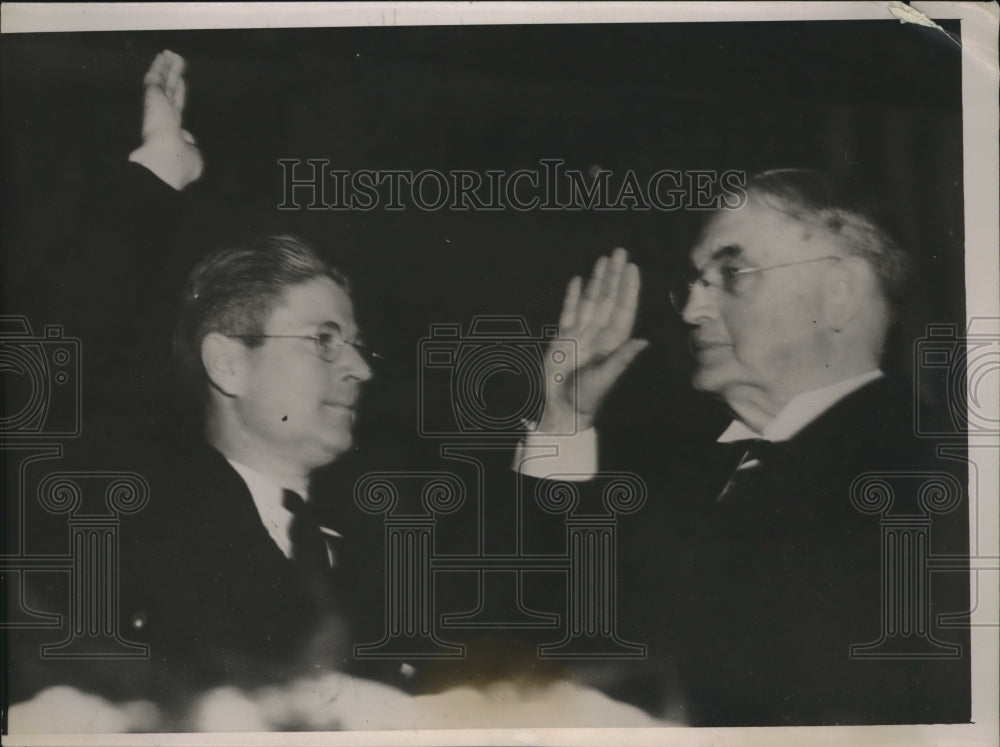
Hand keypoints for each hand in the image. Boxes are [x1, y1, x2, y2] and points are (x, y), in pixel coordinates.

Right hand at [128, 50, 202, 190]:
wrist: (165, 161)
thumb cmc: (181, 164)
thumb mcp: (194, 158)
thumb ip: (192, 147)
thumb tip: (190, 142)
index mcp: (172, 133)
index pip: (176, 110)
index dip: (178, 96)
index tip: (180, 85)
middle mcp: (163, 118)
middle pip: (169, 92)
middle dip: (172, 78)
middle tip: (174, 65)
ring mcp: (157, 107)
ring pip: (163, 82)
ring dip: (167, 68)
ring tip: (171, 54)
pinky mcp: (153, 97)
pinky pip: (156, 77)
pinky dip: (161, 66)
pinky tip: (165, 56)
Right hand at [539, 248, 648, 432]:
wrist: (561, 408)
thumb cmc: (587, 397)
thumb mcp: (606, 377)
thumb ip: (622, 358)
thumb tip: (643, 341)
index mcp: (613, 341)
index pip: (624, 308)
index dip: (628, 288)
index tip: (633, 268)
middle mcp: (600, 333)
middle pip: (610, 298)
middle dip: (615, 275)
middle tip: (620, 252)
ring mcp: (582, 333)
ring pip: (592, 300)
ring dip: (599, 280)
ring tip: (604, 259)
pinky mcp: (564, 336)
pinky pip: (570, 310)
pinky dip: (574, 295)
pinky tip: (579, 281)